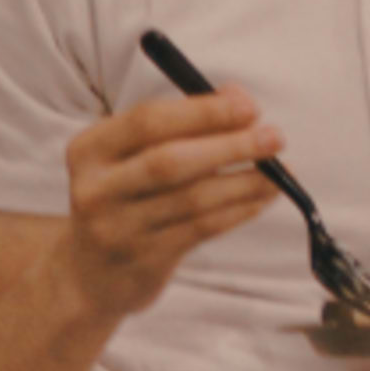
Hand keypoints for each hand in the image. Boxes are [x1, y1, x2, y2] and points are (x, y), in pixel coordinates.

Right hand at [62, 86, 278, 326]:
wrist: (89, 274)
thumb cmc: (123, 196)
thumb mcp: (131, 156)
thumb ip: (179, 123)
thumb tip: (238, 96)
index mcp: (89, 151)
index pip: (148, 121)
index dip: (203, 112)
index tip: (249, 106)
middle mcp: (96, 190)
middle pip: (170, 162)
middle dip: (229, 146)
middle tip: (274, 137)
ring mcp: (118, 230)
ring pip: (193, 200)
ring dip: (245, 181)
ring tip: (280, 170)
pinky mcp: (144, 261)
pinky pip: (202, 229)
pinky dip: (239, 210)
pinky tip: (262, 197)